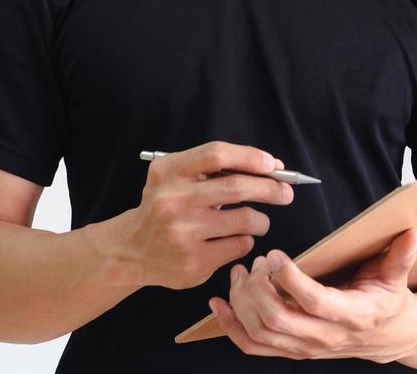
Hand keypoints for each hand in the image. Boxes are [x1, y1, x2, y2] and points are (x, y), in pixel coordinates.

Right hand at [127, 141, 293, 289]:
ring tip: (258, 220)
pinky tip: (236, 239)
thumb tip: (268, 166)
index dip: (249, 157)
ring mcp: (183, 233)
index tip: (272, 164)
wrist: (131, 250)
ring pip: (245, 220)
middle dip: (270, 188)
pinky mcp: (194, 262)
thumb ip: (210, 169)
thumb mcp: (173, 178)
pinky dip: (246, 240)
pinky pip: (240, 245)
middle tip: (285, 191)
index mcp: (168, 172)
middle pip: (236, 187)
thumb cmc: (164, 207)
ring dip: (261, 219)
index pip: (216, 154)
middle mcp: (173, 200)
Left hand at [208, 227, 416, 362]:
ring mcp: (305, 348)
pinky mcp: (291, 350)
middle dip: (257, 289)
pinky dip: (231, 327)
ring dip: (242, 303)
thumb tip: (412, 232)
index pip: (313, 302)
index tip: (274, 255)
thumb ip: (401, 254)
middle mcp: (325, 337)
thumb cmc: (389, 299)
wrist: (390, 336)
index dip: (289, 280)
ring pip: (261, 334)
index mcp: (351, 315)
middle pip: (277, 320)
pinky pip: (253, 346)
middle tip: (255, 262)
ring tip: (239, 272)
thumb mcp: (398, 276)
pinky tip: (219, 303)